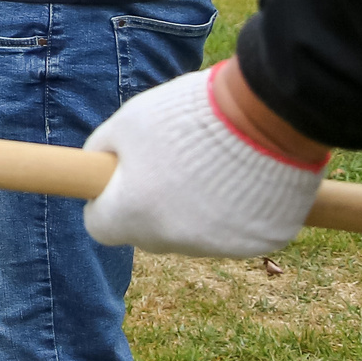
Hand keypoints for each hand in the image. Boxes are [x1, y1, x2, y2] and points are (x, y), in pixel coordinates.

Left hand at [83, 64, 328, 256]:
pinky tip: (243, 180)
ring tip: (211, 168)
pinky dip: (235, 214)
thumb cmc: (187, 115)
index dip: (105, 204)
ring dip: (194, 213)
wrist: (266, 116)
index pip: (101, 227)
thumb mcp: (126, 123)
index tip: (115, 185)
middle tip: (169, 170)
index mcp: (133, 212)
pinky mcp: (261, 243)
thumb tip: (95, 169)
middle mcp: (175, 239)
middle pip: (148, 235)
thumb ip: (102, 152)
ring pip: (193, 236)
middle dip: (150, 209)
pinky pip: (236, 233)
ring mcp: (221, 246)